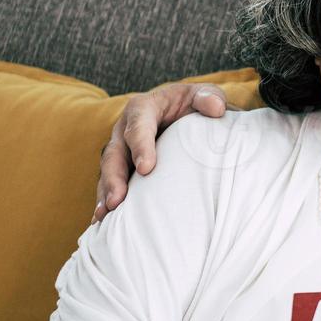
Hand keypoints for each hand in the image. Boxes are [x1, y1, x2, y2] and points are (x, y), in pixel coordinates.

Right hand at [94, 82, 229, 222]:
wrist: (190, 115)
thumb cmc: (196, 105)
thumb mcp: (205, 96)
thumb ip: (209, 98)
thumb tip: (215, 108)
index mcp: (143, 108)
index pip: (138, 124)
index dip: (140, 145)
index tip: (146, 168)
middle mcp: (125, 130)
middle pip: (114, 153)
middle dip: (114, 177)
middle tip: (117, 200)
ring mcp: (122, 151)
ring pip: (108, 172)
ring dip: (106, 194)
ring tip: (105, 215)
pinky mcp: (124, 169)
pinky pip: (111, 185)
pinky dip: (107, 202)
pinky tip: (104, 224)